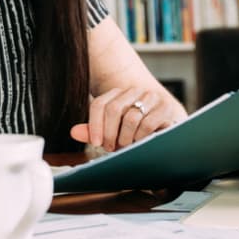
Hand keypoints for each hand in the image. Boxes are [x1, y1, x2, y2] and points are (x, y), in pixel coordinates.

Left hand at [71, 85, 185, 151]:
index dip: (95, 125)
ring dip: (126, 138)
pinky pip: (148, 124)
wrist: (165, 130)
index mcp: (118, 93)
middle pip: (114, 109)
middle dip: (110, 133)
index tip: (96, 142)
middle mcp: (134, 91)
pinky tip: (141, 142)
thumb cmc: (135, 132)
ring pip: (131, 118)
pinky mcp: (165, 108)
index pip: (100, 104)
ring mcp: (151, 97)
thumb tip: (73, 132)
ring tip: (127, 146)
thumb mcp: (112, 132)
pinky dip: (141, 138)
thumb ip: (94, 131)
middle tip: (111, 147)